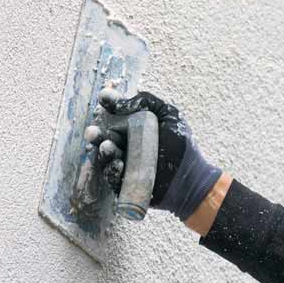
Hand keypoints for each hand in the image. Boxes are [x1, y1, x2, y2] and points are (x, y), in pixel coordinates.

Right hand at [98, 91, 221, 220]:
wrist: (190, 178)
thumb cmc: (181, 146)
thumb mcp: (169, 115)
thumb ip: (148, 102)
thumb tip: (119, 104)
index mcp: (133, 126)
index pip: (115, 113)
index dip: (108, 103)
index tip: (104, 98)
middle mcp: (124, 144)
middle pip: (104, 137)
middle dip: (96, 133)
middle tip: (93, 132)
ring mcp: (123, 164)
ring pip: (105, 158)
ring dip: (104, 152)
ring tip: (108, 147)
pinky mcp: (124, 184)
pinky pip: (112, 178)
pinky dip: (112, 171)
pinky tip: (119, 165)